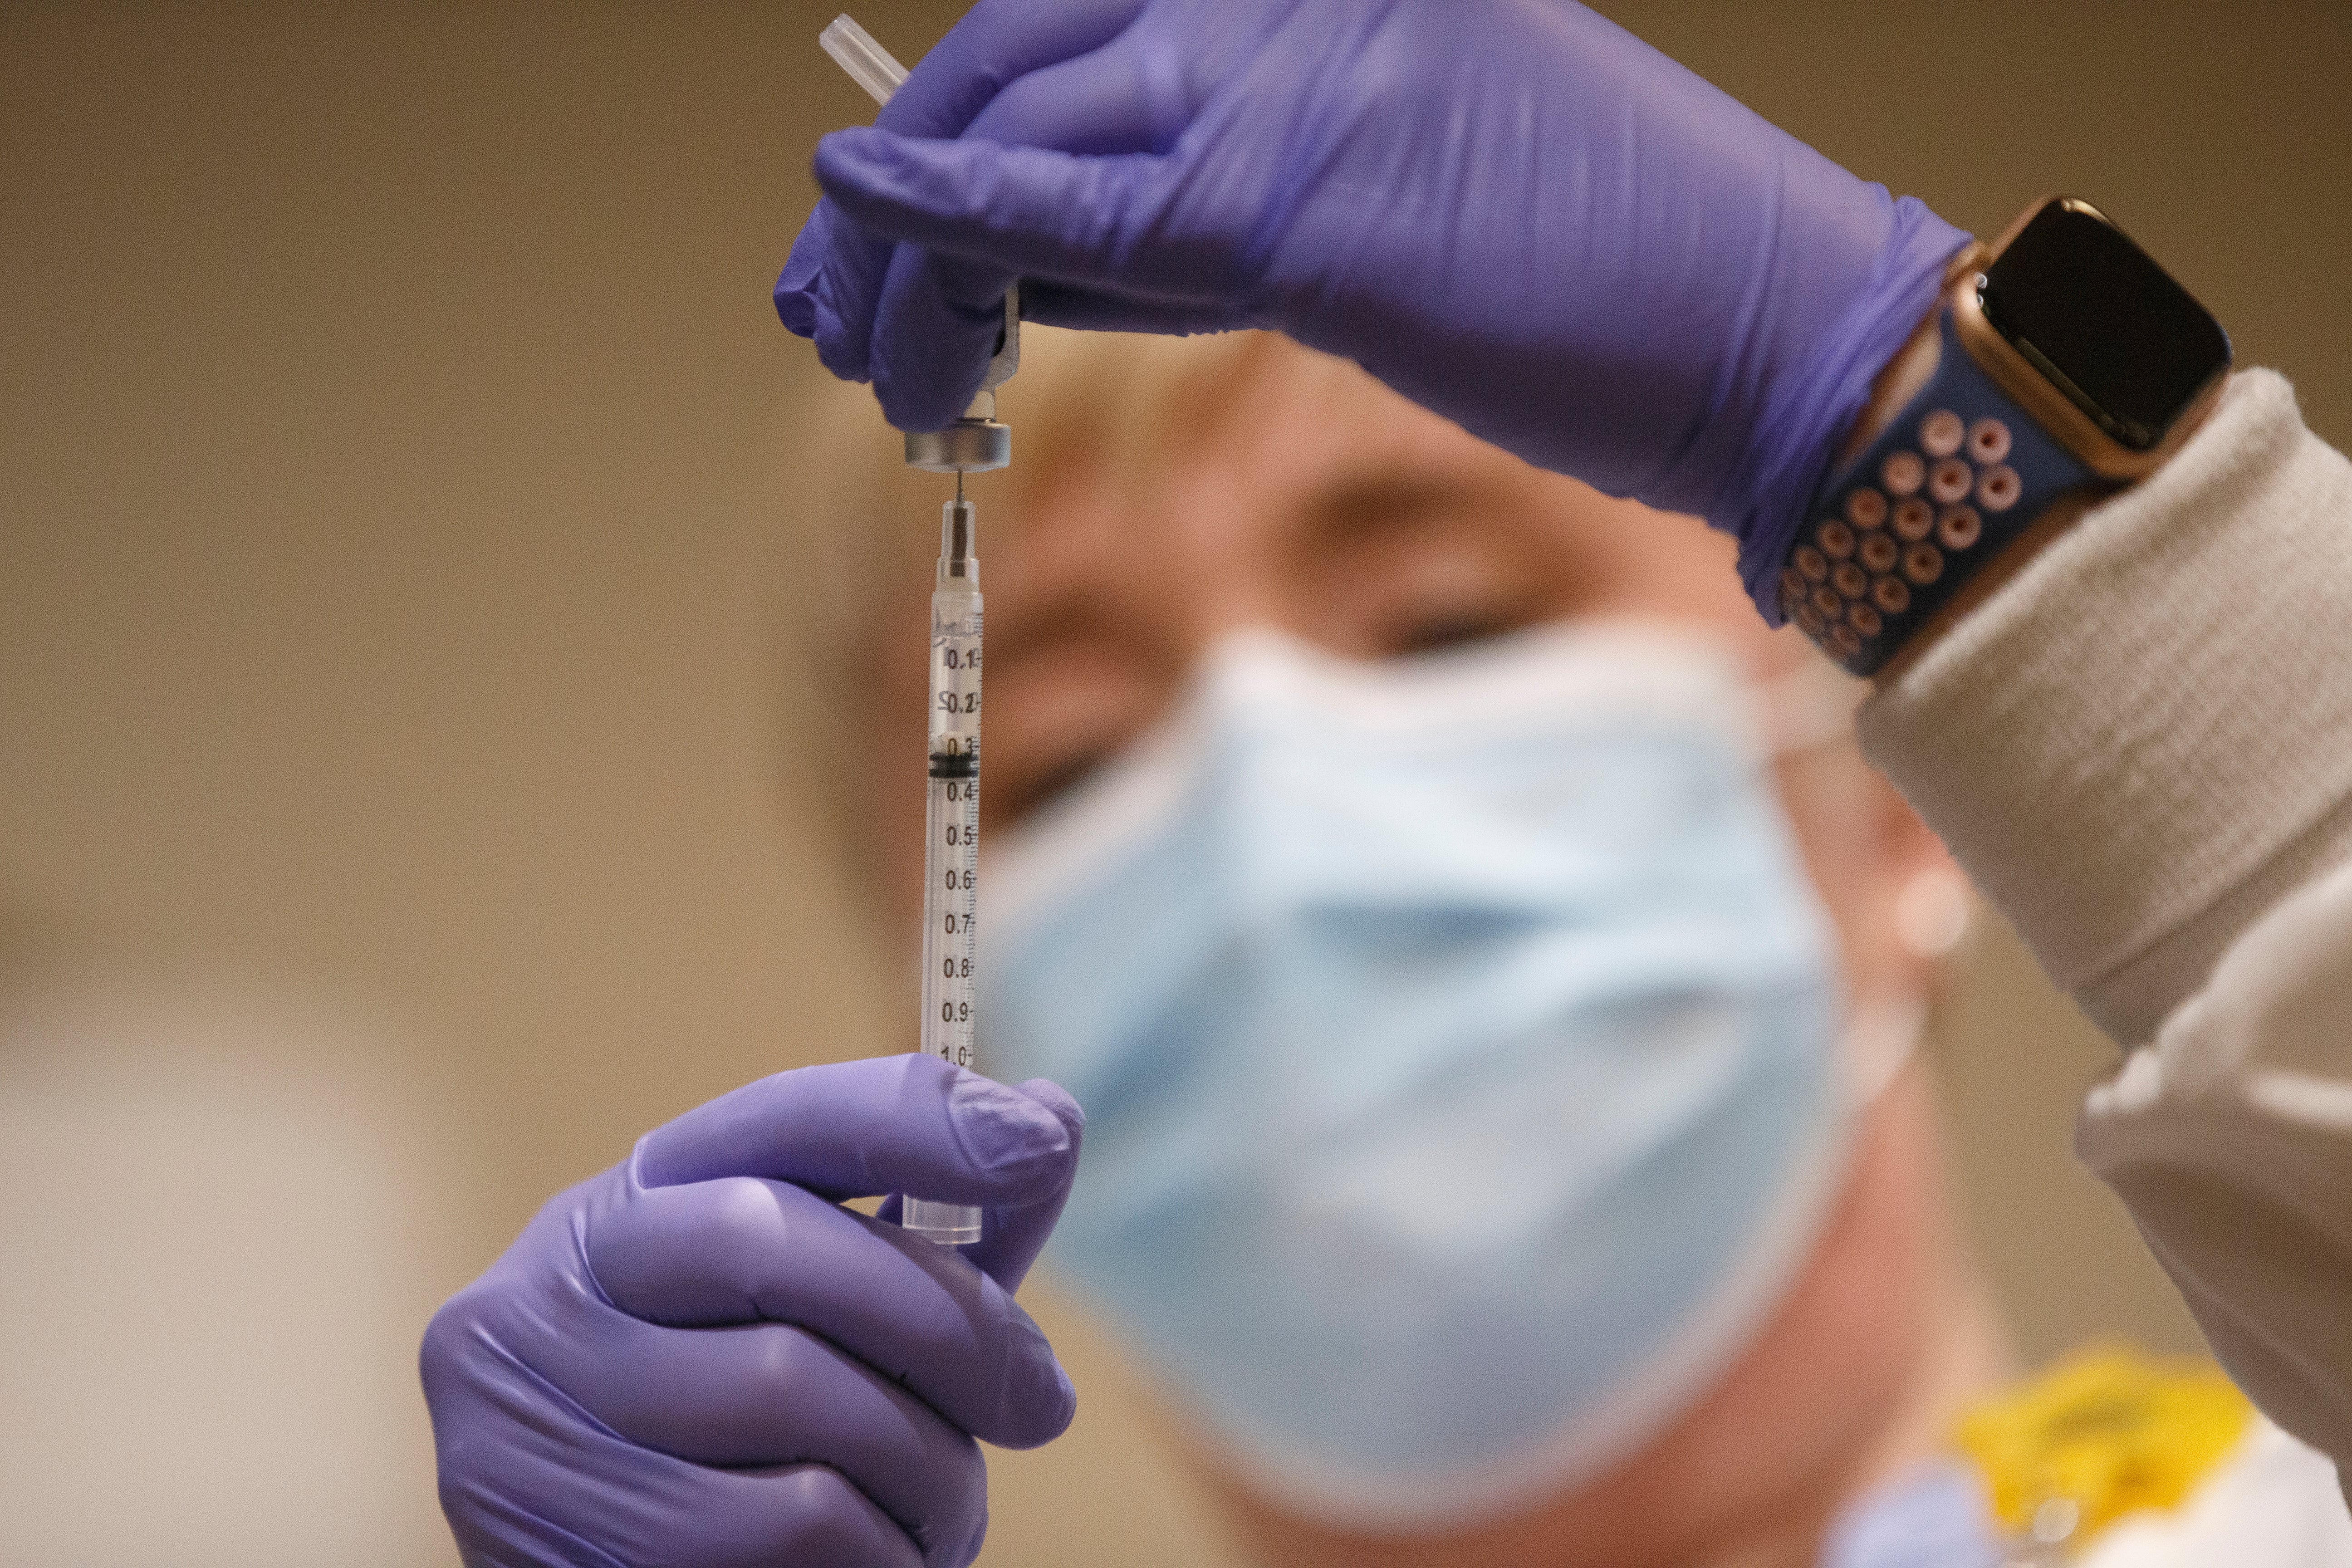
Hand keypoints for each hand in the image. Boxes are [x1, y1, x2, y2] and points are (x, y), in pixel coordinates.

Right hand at [420, 1055, 1082, 1567]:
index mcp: (633, 1204)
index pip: (777, 1117)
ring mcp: (531, 1411)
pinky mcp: (548, 1538)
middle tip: (1041, 1401)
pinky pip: (782, 1527)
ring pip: (793, 1395)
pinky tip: (884, 1558)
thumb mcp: (829, 1321)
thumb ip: (931, 1235)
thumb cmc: (740, 1445)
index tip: (1041, 1145)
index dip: (915, 1119)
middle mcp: (555, 1285)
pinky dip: (876, 1551)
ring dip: (924, 1464)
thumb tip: (1048, 1123)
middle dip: (951, 1326)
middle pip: (782, 1249)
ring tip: (951, 1508)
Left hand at [777, 0, 1967, 614]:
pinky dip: (952, 213)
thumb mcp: (1363, 225)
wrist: (1760, 330)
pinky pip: (1080, 207)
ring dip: (909, 248)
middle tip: (832, 308)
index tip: (864, 233)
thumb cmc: (1594, 285)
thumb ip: (1195, 221)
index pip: (1067, 39)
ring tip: (857, 343)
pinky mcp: (1301, 189)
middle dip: (896, 194)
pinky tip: (856, 216)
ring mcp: (1292, 68)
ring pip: (1025, 133)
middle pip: (1018, 63)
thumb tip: (1027, 267)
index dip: (946, 132)